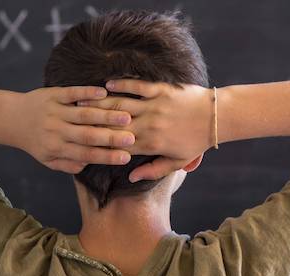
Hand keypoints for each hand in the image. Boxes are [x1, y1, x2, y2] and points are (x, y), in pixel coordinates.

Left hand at [13, 86, 136, 173]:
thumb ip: (68, 165)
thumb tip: (87, 165)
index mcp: (57, 149)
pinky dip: (87, 93)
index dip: (106, 156)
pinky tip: (104, 92)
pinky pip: (72, 93)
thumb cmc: (35, 141)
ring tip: (126, 116)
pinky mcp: (53, 95)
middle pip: (87, 135)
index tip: (126, 157)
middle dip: (111, 137)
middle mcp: (56, 131)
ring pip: (83, 114)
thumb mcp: (48, 160)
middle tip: (132, 138)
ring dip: (106, 115)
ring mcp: (55, 112)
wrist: (11, 118)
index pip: (85, 154)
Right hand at [80, 80, 212, 180]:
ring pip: (121, 104)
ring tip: (82, 101)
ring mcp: (155, 105)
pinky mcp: (161, 90)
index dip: (99, 143)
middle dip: (92, 121)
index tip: (82, 141)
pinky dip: (121, 84)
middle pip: (114, 123)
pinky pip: (137, 86)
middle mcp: (150, 124)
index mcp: (152, 144)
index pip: (118, 144)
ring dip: (100, 102)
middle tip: (72, 119)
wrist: (216, 117)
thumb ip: (153, 170)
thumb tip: (130, 176)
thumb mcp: (177, 162)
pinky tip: (107, 85)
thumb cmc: (196, 142)